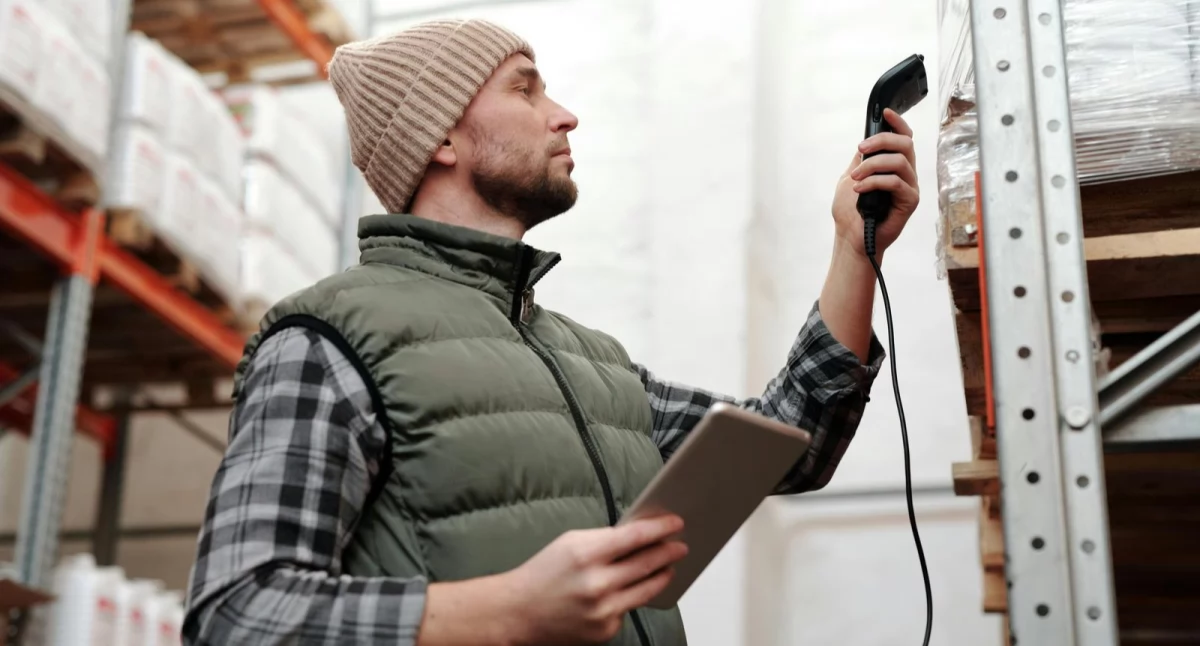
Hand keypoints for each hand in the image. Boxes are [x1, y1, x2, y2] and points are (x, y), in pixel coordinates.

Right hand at [505, 515, 687, 644]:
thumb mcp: (570, 543)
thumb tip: (640, 536)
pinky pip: (628, 610)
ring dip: (662, 575)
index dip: (660, 528)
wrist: (518, 613)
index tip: (675, 523)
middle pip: (647, 563)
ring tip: (669, 566)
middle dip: (668, 552)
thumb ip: (605, 540)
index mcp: (585, 553)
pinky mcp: (604, 631)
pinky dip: (630, 598)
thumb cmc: (543, 574)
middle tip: (680, 546)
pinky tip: (628, 590)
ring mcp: (602, 610)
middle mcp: (597, 583)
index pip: (635, 537)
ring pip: (646, 590)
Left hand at [830, 108, 919, 257]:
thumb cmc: (851, 211)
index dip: (898, 123)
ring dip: (872, 165)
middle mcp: (905, 173)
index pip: (904, 138)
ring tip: (855, 177)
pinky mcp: (909, 201)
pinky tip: (860, 189)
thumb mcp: (852, 176)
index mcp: (893, 166)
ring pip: (899, 161)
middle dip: (881, 141)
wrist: (850, 237)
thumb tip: (867, 140)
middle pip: (905, 143)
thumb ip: (862, 159)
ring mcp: (909, 187)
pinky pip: (895, 182)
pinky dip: (874, 182)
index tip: (885, 112)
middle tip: (861, 150)